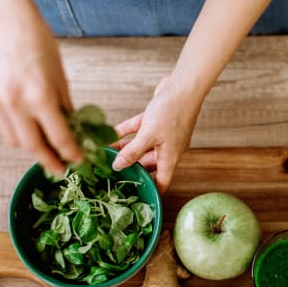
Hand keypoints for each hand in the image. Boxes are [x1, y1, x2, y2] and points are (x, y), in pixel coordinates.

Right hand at [0, 5, 82, 172]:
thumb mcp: (61, 78)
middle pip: (33, 147)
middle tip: (61, 170)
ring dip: (33, 150)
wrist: (7, 24)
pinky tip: (31, 133)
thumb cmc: (40, 46)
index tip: (78, 161)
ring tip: (47, 152)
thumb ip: (65, 108)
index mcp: (41, 96)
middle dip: (49, 162)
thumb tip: (73, 131)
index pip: (58, 136)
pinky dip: (19, 135)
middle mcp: (17, 103)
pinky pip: (5, 127)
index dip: (70, 153)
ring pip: (16, 141)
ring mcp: (0, 102)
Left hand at [113, 75, 201, 194]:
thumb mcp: (149, 135)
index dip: (152, 193)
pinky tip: (110, 135)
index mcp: (170, 157)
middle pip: (146, 165)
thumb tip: (118, 167)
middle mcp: (166, 148)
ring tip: (104, 154)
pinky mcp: (154, 121)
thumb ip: (132, 152)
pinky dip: (125, 133)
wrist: (183, 86)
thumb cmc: (173, 112)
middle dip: (130, 168)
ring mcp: (160, 135)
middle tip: (110, 173)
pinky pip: (137, 131)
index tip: (139, 200)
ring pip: (139, 146)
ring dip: (123, 149)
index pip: (162, 182)